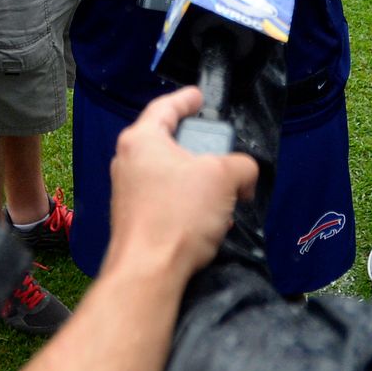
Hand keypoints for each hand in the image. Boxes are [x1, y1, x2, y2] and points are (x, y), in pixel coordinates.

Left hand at [104, 87, 257, 284]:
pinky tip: (210, 220)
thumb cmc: (177, 217)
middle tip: (224, 154)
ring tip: (224, 194)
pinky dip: (188, 203)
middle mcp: (128, 162)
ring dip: (199, 181)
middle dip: (201, 149)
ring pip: (170, 174)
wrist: (150, 272)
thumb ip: (241, 166)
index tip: (199, 98)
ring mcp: (127, 193)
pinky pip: (166, 200)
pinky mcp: (134, 219)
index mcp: (142, 140)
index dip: (187, 99)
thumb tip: (244, 176)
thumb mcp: (224, 178)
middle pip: (170, 142)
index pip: (165, 106)